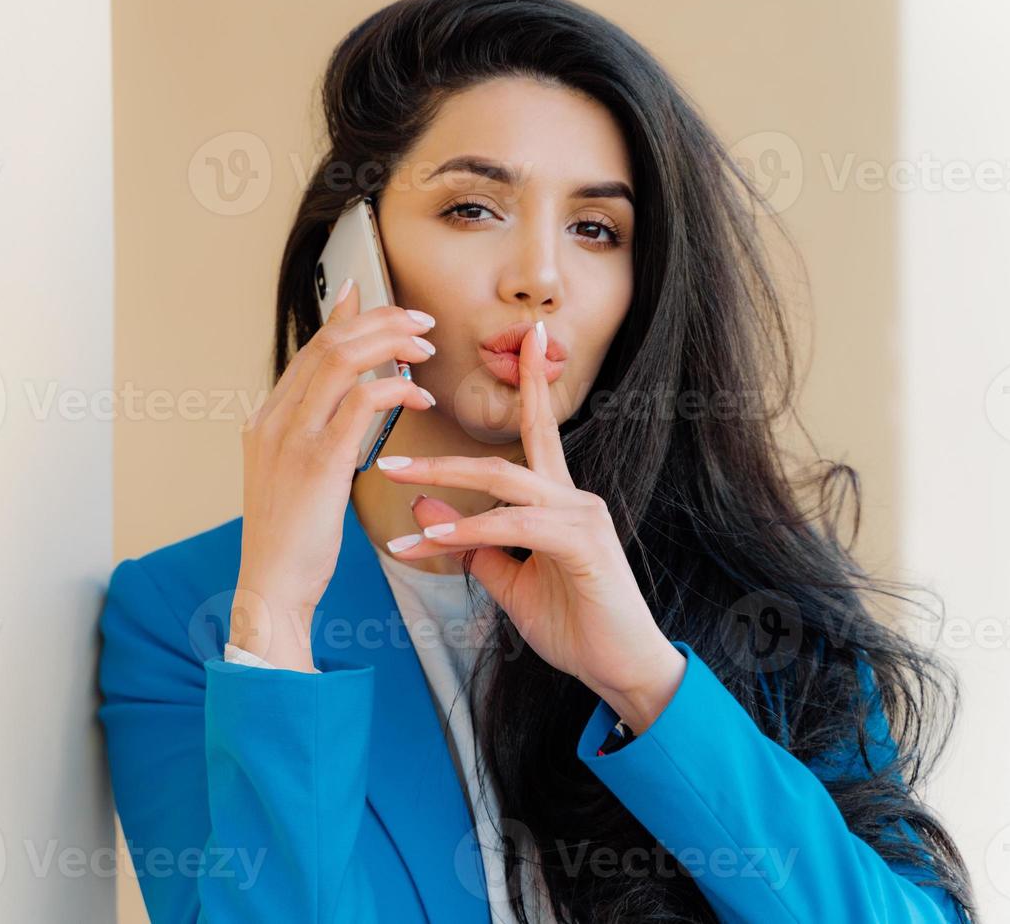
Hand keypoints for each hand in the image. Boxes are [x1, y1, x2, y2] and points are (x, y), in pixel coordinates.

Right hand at [232, 278, 437, 670]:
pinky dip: (396, 389)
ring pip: (342, 359)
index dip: (345, 319)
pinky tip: (420, 397)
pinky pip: (361, 401)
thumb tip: (344, 410)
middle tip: (420, 322)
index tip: (373, 298)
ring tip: (425, 347)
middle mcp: (273, 419)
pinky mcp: (318, 461)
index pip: (309, 350)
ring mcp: (292, 437)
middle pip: (327, 343)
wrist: (272, 588)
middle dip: (379, 321)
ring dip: (390, 343)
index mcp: (266, 421)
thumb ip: (313, 438)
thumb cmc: (292, 543)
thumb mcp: (293, 479)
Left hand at [374, 320, 684, 731]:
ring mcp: (581, 515)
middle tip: (388, 457)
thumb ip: (472, 545)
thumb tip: (423, 510)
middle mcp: (572, 496)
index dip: (531, 384)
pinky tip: (426, 544)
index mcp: (558, 498)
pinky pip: (512, 525)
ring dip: (441, 485)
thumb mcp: (510, 581)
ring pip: (502, 484)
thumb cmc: (574, 624)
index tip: (526, 338)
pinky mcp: (583, 542)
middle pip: (502, 455)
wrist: (621, 670)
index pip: (538, 431)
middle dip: (441, 454)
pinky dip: (466, 531)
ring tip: (392, 483)